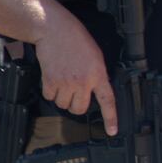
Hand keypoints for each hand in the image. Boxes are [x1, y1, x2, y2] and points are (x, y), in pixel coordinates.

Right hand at [33, 10, 116, 134]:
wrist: (56, 30)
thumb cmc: (76, 40)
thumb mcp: (96, 57)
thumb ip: (97, 75)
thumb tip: (95, 90)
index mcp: (98, 74)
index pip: (108, 100)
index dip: (111, 118)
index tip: (112, 131)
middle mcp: (83, 81)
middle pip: (79, 109)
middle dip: (76, 105)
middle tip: (75, 93)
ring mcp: (66, 83)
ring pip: (63, 104)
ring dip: (62, 97)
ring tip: (64, 80)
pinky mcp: (50, 81)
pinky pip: (49, 97)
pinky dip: (50, 91)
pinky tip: (53, 78)